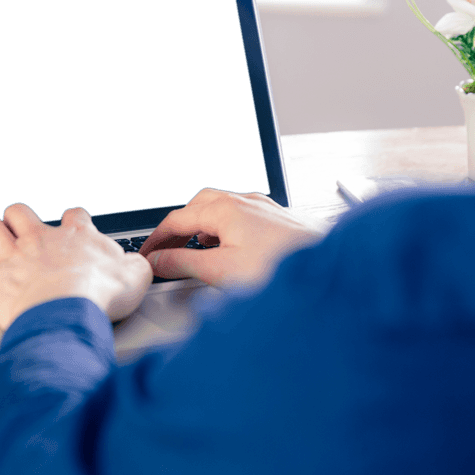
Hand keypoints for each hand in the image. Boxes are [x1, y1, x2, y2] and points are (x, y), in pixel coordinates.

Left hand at [0, 204, 151, 329]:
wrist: (68, 310)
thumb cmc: (101, 294)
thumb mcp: (136, 277)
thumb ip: (135, 266)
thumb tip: (136, 266)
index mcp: (76, 236)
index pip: (74, 216)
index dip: (73, 222)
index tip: (74, 230)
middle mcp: (41, 239)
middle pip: (20, 212)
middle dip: (18, 219)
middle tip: (23, 231)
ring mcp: (14, 257)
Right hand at [138, 189, 323, 288]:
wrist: (331, 273)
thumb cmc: (284, 269)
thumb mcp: (222, 271)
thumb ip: (184, 264)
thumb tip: (157, 262)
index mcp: (226, 208)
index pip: (176, 219)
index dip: (155, 239)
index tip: (144, 256)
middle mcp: (245, 202)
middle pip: (197, 207)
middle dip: (177, 228)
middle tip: (163, 252)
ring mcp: (265, 209)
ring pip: (220, 209)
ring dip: (200, 228)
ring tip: (191, 251)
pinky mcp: (279, 221)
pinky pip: (241, 217)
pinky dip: (223, 230)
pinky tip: (229, 249)